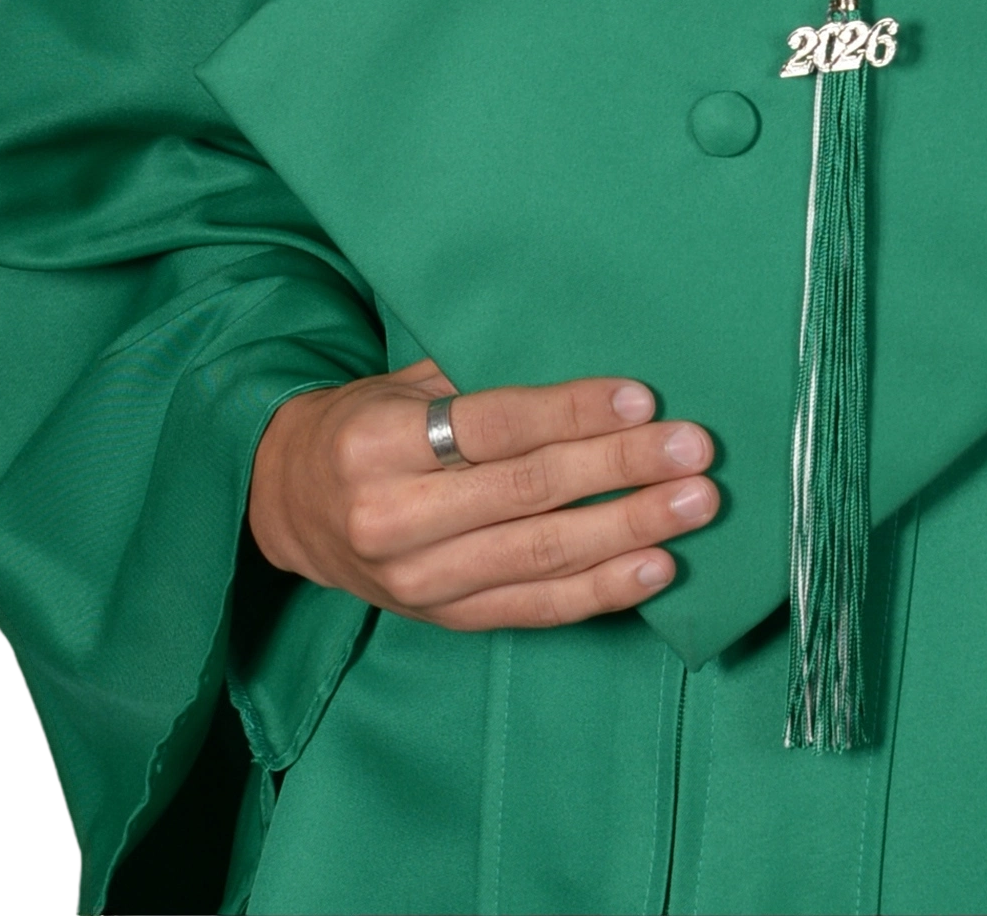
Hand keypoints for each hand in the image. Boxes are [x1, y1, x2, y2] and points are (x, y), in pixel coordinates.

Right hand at [247, 359, 719, 628]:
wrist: (291, 508)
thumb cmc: (367, 426)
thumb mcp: (404, 383)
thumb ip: (480, 379)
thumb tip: (589, 367)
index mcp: (377, 443)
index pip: (492, 426)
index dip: (572, 413)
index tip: (643, 399)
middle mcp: (393, 519)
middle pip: (526, 492)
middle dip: (620, 470)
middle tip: (694, 450)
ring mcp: (418, 582)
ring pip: (541, 555)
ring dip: (629, 530)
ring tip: (695, 505)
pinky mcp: (444, 621)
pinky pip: (535, 610)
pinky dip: (602, 591)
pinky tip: (658, 567)